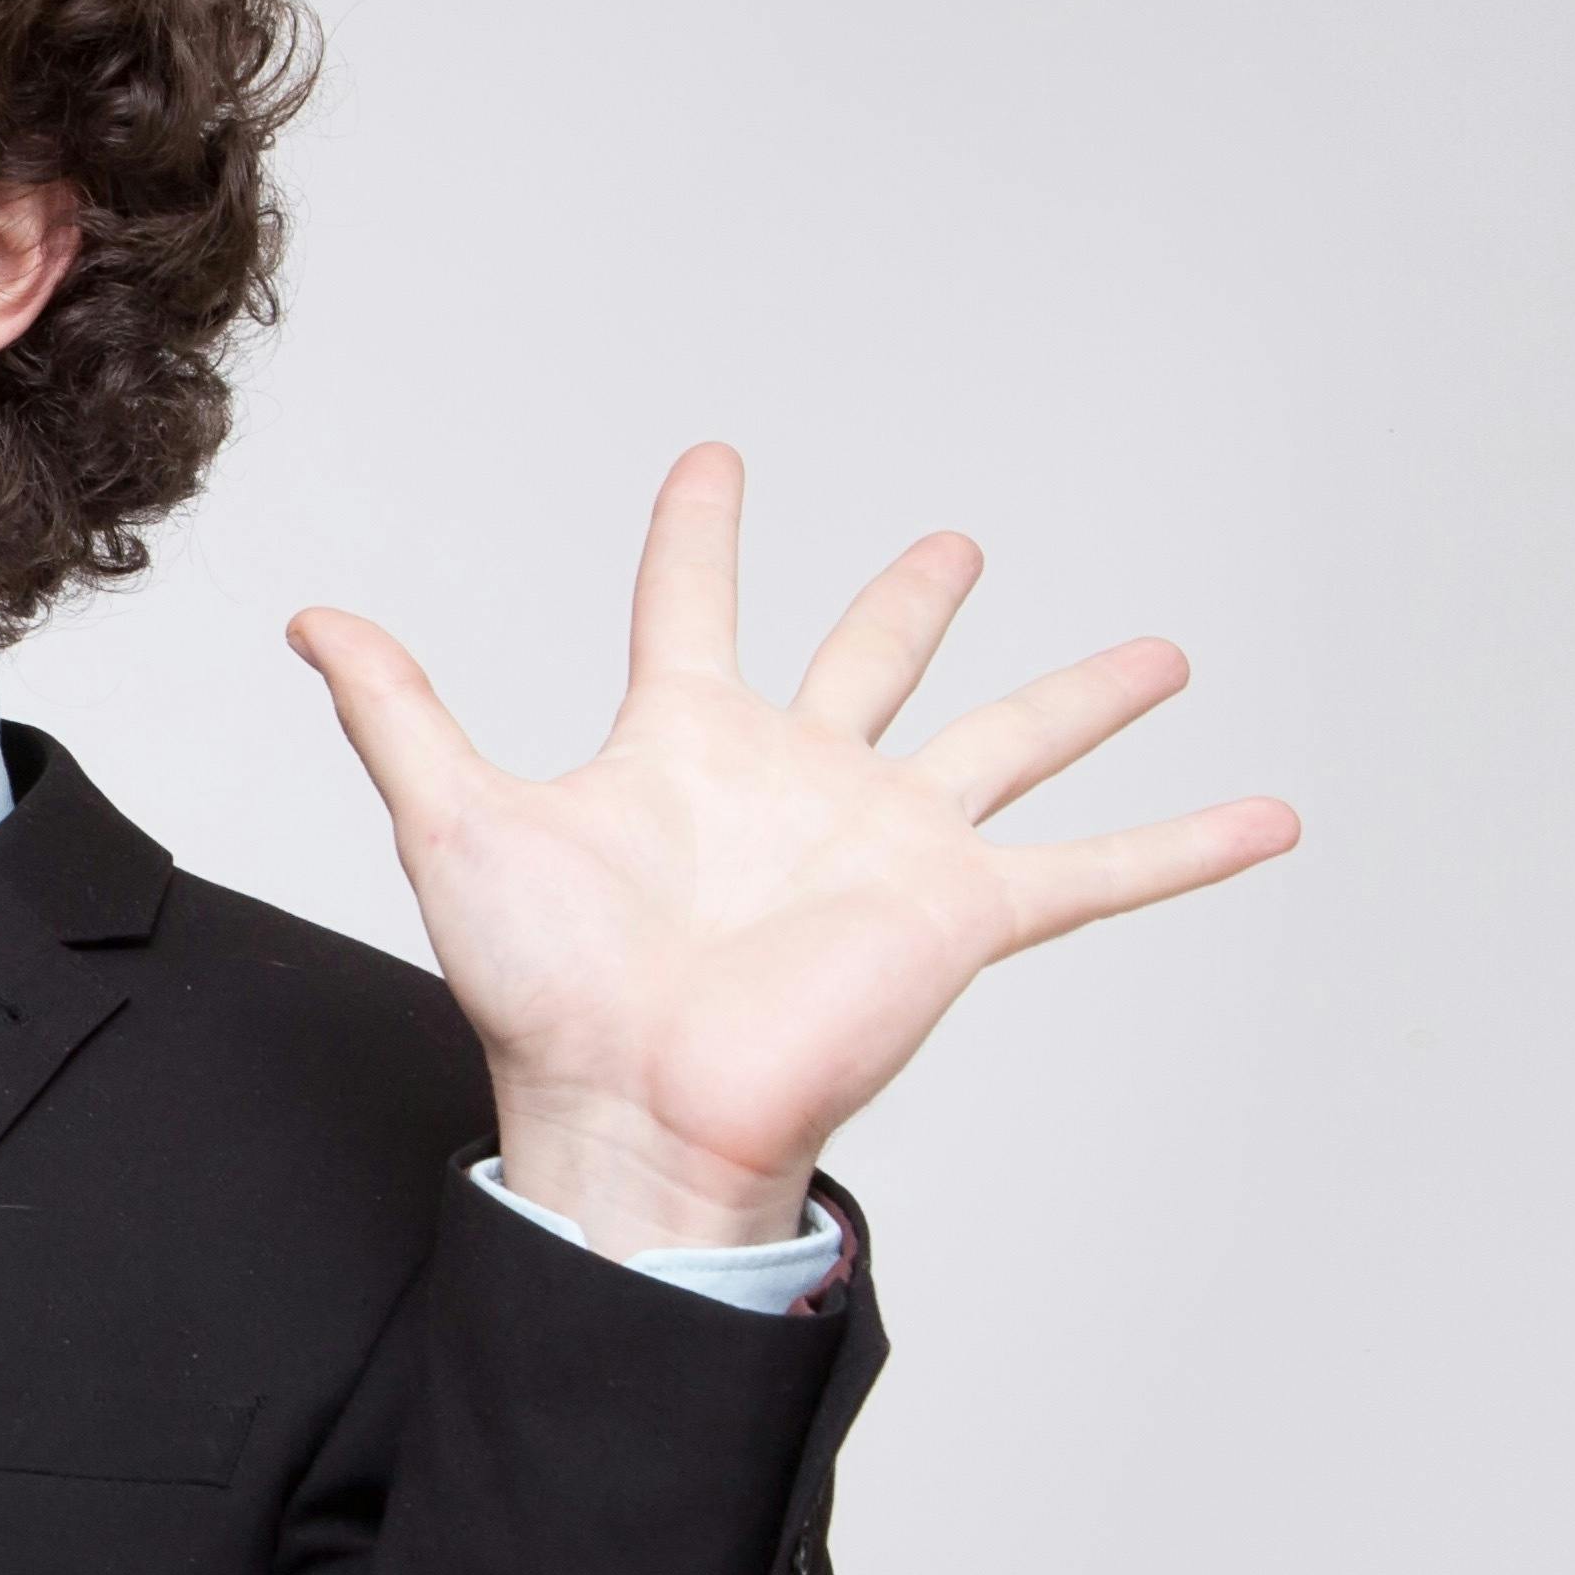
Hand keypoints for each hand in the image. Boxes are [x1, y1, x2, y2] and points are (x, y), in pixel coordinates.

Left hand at [290, 444, 1296, 1259]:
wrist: (629, 1113)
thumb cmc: (542, 994)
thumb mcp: (454, 819)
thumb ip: (396, 709)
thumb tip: (305, 618)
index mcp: (687, 746)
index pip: (694, 606)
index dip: (701, 532)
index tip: (716, 461)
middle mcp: (799, 782)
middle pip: (871, 662)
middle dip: (911, 603)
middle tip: (955, 543)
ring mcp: (889, 843)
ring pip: (1006, 742)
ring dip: (1083, 698)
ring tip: (1160, 651)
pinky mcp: (960, 910)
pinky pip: (1098, 870)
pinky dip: (1187, 845)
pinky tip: (1269, 813)